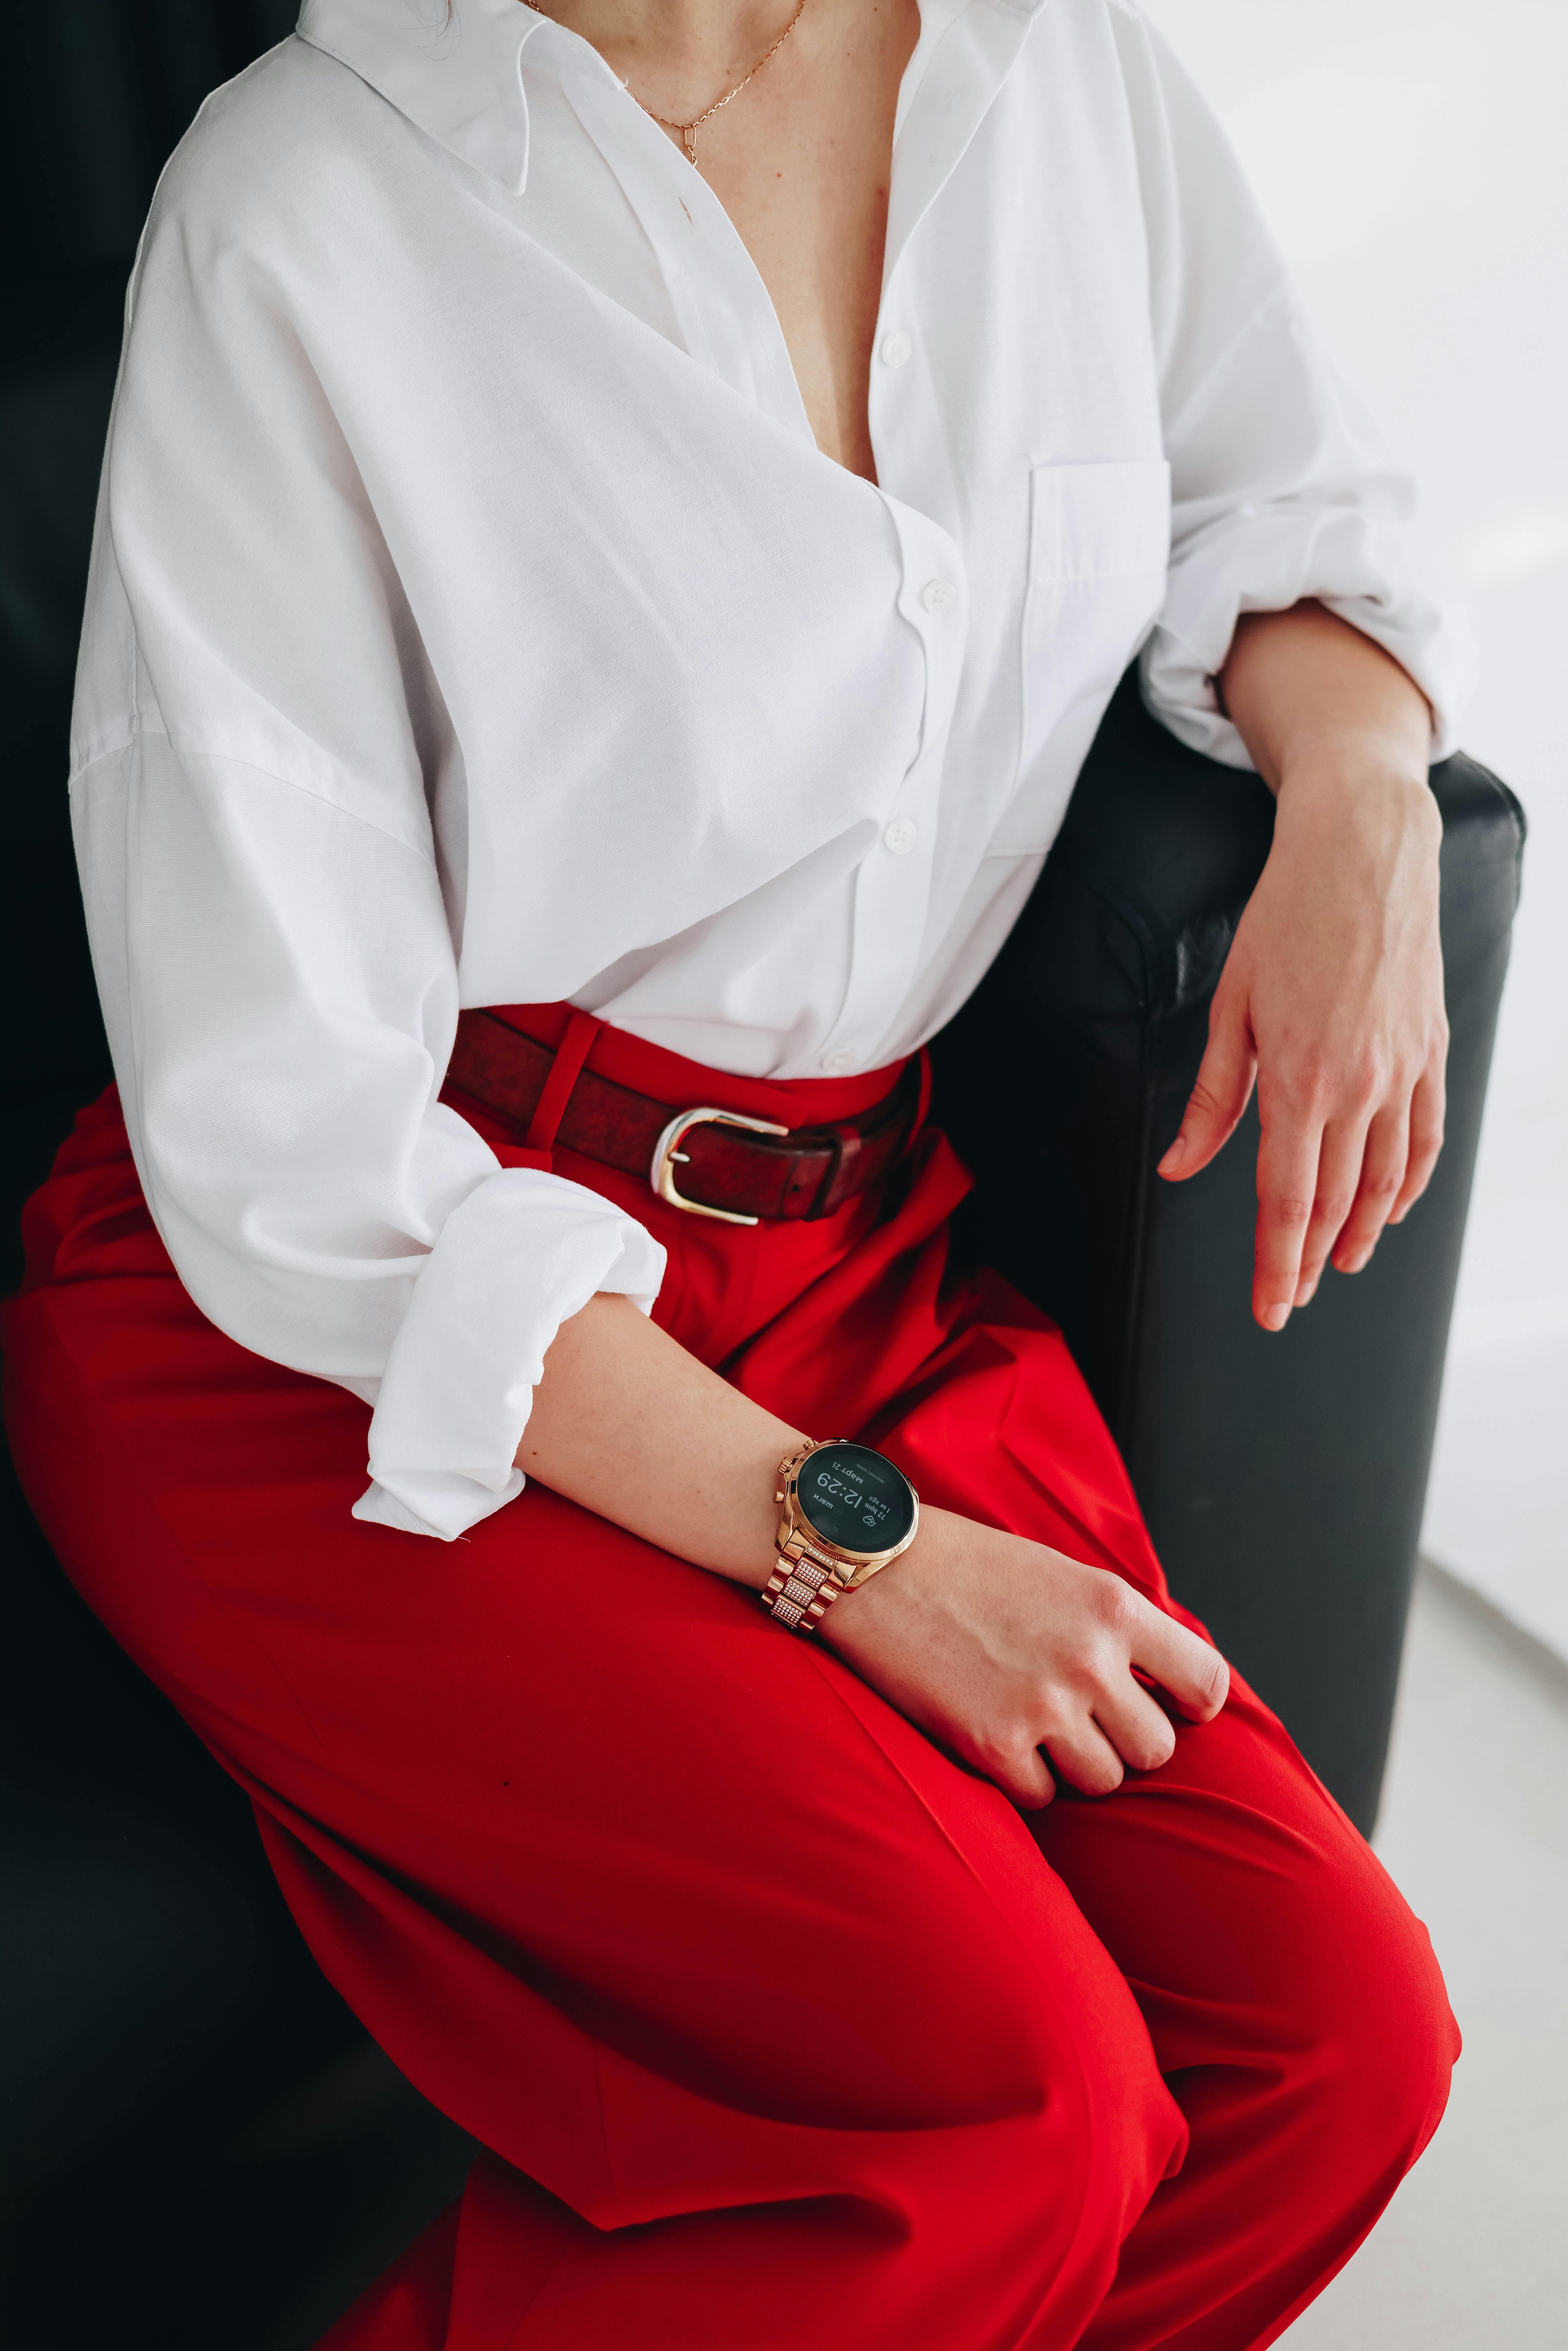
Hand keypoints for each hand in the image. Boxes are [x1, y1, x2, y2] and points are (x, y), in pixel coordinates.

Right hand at [823, 1506, 1228, 1807]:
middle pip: (1156, 1749)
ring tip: (1033, 1723)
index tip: (1167, 1705)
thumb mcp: (1060, 1574)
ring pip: (1103, 1780)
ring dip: (1074, 1764)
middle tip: (1082, 1719)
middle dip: (1123, 1741)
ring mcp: (1043, 1706)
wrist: (875, 1564)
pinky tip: (994, 1736)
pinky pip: (1042, 1796)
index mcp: (1114, 1607)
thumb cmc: (966, 1565)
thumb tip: (1155, 1681)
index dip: (1191, 1704)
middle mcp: (1090, 1660)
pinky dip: (1023, 1779)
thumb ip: (1112, 1626)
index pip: (1205, 1682)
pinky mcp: (993, 1744)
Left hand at [1158, 602, 1445, 1330]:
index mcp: (1301, 1080)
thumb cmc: (1286, 920)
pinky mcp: (1429, 1052)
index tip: (1272, 1308)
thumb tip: (1180, 1166)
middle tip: (1295, 1296)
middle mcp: (1359, 1085)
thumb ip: (1211, 1098)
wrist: (1361, 856)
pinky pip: (1424, 1138)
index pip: (1287, 1200)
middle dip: (1312, 1260)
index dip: (1279, 1264)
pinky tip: (1391, 1207)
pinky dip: (1409, 1183)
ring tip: (1341, 1265)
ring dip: (1362, 1232)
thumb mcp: (1229, 1008)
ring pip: (1385, 1180)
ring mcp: (1403, 1071)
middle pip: (1335, 1201)